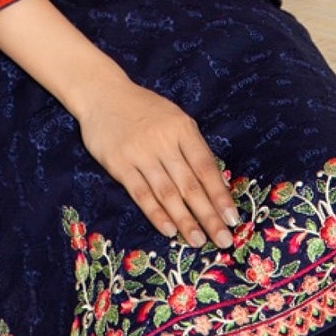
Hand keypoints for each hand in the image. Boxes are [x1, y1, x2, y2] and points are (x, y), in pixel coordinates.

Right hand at [75, 79, 239, 249]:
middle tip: (223, 240)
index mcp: (182, 128)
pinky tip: (169, 230)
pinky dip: (156, 213)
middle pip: (190, 184)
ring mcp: (140, 154)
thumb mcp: (174, 118)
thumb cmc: (145, 109)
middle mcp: (163, 141)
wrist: (103, 95)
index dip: (220, 195)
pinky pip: (141, 194)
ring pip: (167, 193)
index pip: (206, 167)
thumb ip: (192, 147)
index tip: (233, 219)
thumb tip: (215, 184)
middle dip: (208, 215)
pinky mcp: (119, 165)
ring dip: (185, 220)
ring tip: (199, 241)